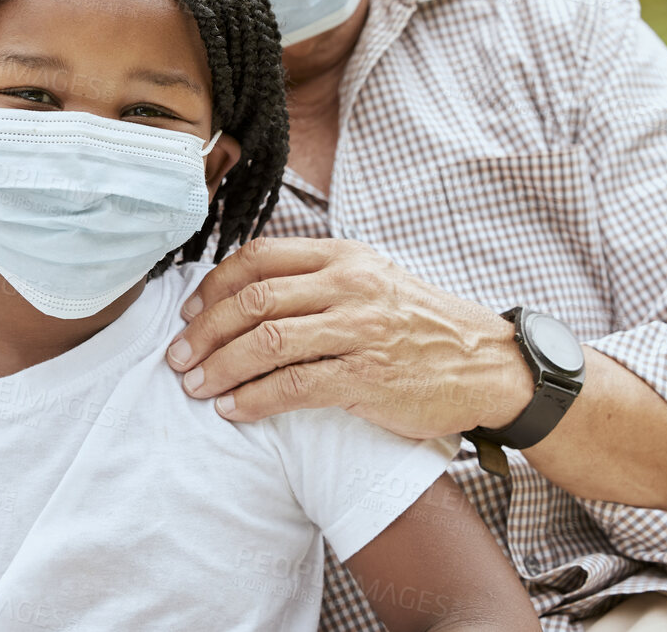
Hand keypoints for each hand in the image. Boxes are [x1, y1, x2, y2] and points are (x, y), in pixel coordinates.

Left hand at [165, 237, 534, 437]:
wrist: (488, 364)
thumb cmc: (422, 325)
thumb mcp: (373, 279)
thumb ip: (318, 278)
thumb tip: (247, 293)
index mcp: (343, 256)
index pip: (259, 258)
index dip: (214, 286)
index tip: (189, 312)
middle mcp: (348, 286)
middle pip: (253, 300)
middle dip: (204, 331)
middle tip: (177, 355)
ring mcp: (357, 331)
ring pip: (266, 342)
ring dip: (219, 366)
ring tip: (194, 384)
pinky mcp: (365, 378)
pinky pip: (292, 387)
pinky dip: (253, 400)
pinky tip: (233, 409)